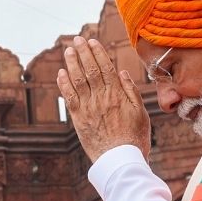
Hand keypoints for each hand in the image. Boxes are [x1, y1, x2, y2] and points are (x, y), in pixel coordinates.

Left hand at [57, 36, 150, 162]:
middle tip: (77, 39)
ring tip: (68, 51)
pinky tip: (61, 73)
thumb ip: (131, 91)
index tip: (92, 41)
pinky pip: (68, 97)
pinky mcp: (78, 118)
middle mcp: (101, 98)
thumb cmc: (134, 138)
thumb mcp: (141, 113)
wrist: (120, 160)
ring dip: (72, 64)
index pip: (105, 67)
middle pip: (90, 70)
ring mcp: (88, 108)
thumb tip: (121, 71)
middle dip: (83, 52)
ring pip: (77, 80)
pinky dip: (63, 84)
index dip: (97, 53)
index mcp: (117, 95)